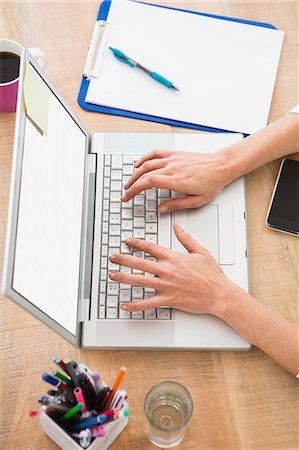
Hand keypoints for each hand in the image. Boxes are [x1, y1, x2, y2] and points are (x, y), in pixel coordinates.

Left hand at [108, 223, 236, 314]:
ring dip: (124, 278)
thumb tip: (177, 226)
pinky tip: (125, 304)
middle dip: (123, 259)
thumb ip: (185, 238)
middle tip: (112, 257)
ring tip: (112, 276)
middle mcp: (167, 270)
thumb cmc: (212, 275)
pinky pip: (148, 303)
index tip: (127, 241)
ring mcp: (166, 285)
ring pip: (140, 281)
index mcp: (174, 258)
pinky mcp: (169, 299)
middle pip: (140, 262)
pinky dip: (135, 305)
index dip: (136, 243)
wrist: (219, 293)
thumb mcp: (200, 251)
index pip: (150, 247)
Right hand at [121, 150, 231, 210]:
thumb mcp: (196, 201)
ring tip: (129, 182)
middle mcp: (172, 168)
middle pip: (144, 173)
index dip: (134, 190)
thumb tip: (161, 209)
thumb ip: (176, 205)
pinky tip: (138, 164)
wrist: (222, 166)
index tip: (127, 197)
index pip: (148, 183)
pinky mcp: (175, 154)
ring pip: (147, 163)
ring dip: (135, 173)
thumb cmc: (212, 183)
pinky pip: (155, 153)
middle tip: (125, 193)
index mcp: (176, 181)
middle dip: (131, 184)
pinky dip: (144, 158)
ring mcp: (173, 159)